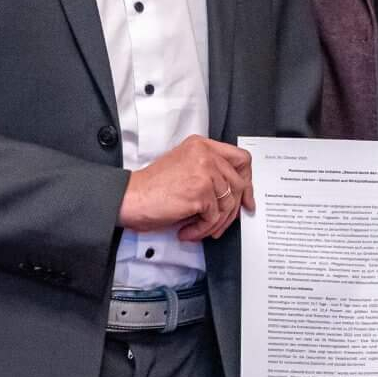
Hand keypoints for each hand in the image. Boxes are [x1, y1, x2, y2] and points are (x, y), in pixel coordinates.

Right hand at [119, 136, 251, 241]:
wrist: (130, 198)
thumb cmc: (152, 188)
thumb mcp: (184, 167)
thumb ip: (209, 171)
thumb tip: (234, 193)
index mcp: (202, 145)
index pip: (240, 158)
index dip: (247, 180)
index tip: (246, 198)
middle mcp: (206, 154)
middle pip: (239, 183)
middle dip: (233, 209)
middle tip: (222, 223)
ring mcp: (205, 171)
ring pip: (228, 203)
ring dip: (215, 223)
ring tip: (200, 229)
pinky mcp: (201, 191)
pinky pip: (214, 217)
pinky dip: (202, 230)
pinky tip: (188, 231)